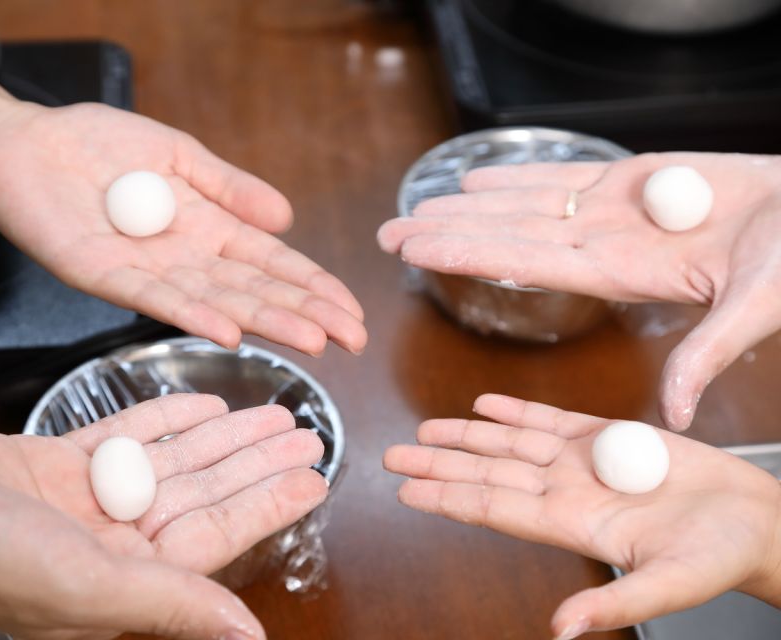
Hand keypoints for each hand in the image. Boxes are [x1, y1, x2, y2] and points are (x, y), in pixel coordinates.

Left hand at [0, 101, 365, 356]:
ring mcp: (145, 271)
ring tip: (311, 340)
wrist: (24, 143)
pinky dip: (192, 315)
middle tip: (350, 339)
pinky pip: (153, 299)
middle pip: (254, 292)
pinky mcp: (101, 275)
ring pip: (216, 302)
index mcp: (206, 230)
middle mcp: (183, 260)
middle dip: (305, 314)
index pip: (271, 265)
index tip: (351, 312)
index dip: (313, 287)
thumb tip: (285, 218)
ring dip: (264, 322)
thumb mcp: (178, 154)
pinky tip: (228, 331)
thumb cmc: (98, 145)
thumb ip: (229, 186)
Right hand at [0, 394, 326, 638]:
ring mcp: (87, 501)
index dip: (269, 504)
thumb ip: (170, 602)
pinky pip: (126, 436)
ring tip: (270, 413)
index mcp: (127, 580)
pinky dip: (164, 419)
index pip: (218, 537)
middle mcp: (114, 542)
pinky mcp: (58, 464)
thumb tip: (247, 634)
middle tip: (304, 433)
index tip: (314, 477)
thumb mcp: (86, 584)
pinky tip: (202, 404)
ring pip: (173, 462)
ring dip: (221, 437)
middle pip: (204, 494)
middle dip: (254, 463)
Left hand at [377, 153, 780, 428]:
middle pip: (507, 236)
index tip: (418, 253)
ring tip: (418, 204)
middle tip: (390, 234)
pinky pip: (563, 175)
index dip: (468, 254)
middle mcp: (603, 243)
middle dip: (448, 233)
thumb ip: (709, 354)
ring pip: (525, 205)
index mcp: (620, 273)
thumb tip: (677, 414)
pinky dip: (520, 174)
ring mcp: (612, 211)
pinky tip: (476, 178)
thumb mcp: (756, 308)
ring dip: (470, 204)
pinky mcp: (631, 179)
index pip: (523, 262)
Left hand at [384, 394, 780, 638]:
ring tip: (425, 429)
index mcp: (574, 524)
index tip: (405, 491)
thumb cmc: (722, 556)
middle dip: (439, 463)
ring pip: (510, 441)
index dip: (448, 497)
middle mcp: (568, 491)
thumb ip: (615, 602)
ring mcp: (585, 462)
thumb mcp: (671, 585)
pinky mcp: (609, 436)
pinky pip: (551, 419)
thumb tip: (561, 630)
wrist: (756, 523)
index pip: (493, 507)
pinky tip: (486, 404)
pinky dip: (516, 409)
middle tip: (391, 455)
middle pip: (488, 471)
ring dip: (467, 434)